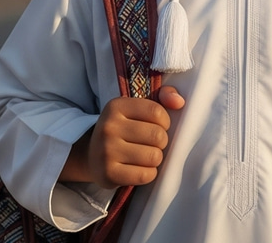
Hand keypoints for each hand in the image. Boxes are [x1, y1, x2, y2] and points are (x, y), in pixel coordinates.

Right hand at [60, 86, 184, 187]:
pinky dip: (149, 173)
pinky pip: (145, 175)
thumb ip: (163, 96)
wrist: (91, 155)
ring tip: (147, 155)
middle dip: (161, 142)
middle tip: (153, 144)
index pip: (156, 112)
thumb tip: (179, 102)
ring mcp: (106, 151)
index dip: (165, 121)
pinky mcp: (108, 174)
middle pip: (157, 135)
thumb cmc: (123, 128)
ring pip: (153, 156)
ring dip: (156, 158)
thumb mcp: (137, 107)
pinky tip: (141, 168)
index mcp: (116, 106)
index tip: (159, 126)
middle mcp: (108, 127)